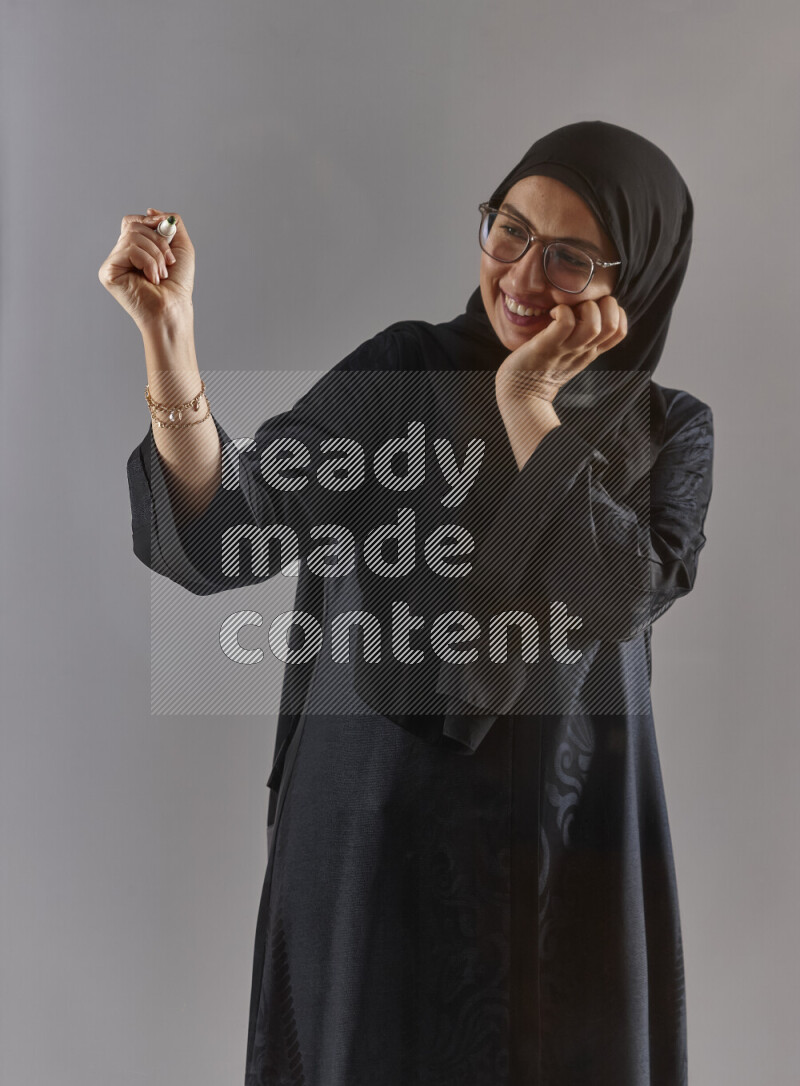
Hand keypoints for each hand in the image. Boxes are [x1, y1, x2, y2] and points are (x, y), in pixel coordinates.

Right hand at [98, 207, 194, 330]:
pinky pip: (129, 249)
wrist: (174, 308)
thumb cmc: (178, 284)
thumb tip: (150, 210)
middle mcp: (121, 255)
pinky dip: (147, 262)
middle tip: (168, 263)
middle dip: (158, 242)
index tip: (166, 234)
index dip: (149, 222)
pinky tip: (151, 279)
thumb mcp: (182, 246)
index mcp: (135, 249)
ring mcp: (113, 263)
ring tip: (160, 275)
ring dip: (155, 255)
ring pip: (132, 236)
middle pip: (133, 226)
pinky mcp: (107, 272)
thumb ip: (172, 223)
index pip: (133, 222)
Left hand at [495, 295, 627, 404]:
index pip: (620, 331)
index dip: (616, 312)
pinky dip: (562, 311)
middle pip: (612, 325)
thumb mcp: (571, 354)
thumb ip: (582, 336)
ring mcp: (566, 349)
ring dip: (584, 307)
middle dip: (603, 305)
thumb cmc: (542, 367)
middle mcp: (583, 351)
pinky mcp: (546, 346)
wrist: (520, 393)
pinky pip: (565, 323)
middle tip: (582, 306)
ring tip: (567, 309)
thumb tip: (589, 309)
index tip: (596, 309)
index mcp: (591, 352)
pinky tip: (552, 313)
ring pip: (593, 324)